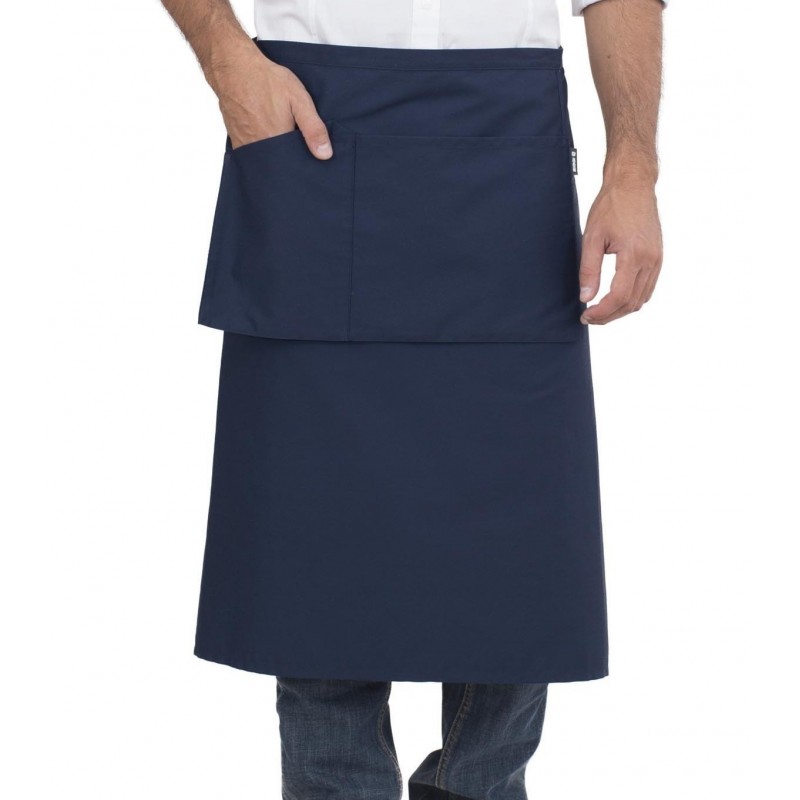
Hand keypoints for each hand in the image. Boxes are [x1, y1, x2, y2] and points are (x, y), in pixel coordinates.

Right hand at [206, 42, 331, 158]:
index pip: (293, 165)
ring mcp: (245, 144)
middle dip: (288, 158)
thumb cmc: (266, 79)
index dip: (301, 162)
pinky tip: (265, 132)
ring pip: (265, 159)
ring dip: (274, 153)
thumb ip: (313, 128)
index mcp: (276, 140)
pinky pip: (252, 152)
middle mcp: (258, 147)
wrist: (233, 66)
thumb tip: (325, 154)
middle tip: (292, 138)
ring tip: (278, 133)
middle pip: (279, 164)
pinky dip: (261, 147)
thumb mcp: (298, 99)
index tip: (306, 154)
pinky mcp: (236, 139)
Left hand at [578, 179, 662, 324]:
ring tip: (599, 311)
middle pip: (631, 303)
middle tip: (589, 317)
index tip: (585, 316)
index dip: (601, 312)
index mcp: (634, 255)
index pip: (619, 297)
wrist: (633, 185)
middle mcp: (650, 260)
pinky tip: (615, 298)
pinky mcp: (658, 257)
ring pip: (642, 299)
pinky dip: (632, 299)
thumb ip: (589, 270)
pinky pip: (648, 288)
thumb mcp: (592, 237)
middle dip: (609, 315)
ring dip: (621, 310)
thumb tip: (586, 297)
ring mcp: (657, 260)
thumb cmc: (612, 205)